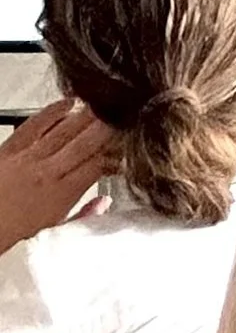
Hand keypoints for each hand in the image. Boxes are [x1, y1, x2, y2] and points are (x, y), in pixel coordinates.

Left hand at [0, 98, 117, 256]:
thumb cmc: (11, 229)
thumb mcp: (54, 230)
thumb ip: (83, 215)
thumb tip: (104, 204)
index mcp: (61, 194)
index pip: (100, 164)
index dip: (118, 152)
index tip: (128, 148)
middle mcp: (47, 172)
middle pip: (88, 141)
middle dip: (111, 127)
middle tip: (126, 118)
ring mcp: (29, 157)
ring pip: (67, 128)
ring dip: (90, 115)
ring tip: (107, 106)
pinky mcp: (11, 147)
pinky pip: (37, 122)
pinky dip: (55, 109)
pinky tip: (69, 103)